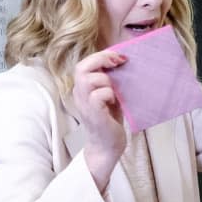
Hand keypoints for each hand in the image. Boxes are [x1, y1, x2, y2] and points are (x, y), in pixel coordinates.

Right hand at [72, 50, 126, 190]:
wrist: (108, 145)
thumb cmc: (110, 120)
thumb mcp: (110, 95)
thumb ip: (110, 80)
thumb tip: (122, 61)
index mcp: (82, 88)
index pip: (83, 64)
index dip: (101, 56)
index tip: (120, 58)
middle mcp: (79, 94)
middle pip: (81, 67)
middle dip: (101, 60)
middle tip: (119, 63)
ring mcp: (84, 104)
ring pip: (88, 79)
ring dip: (106, 80)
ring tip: (115, 91)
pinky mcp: (93, 114)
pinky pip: (98, 95)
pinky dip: (109, 94)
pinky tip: (115, 102)